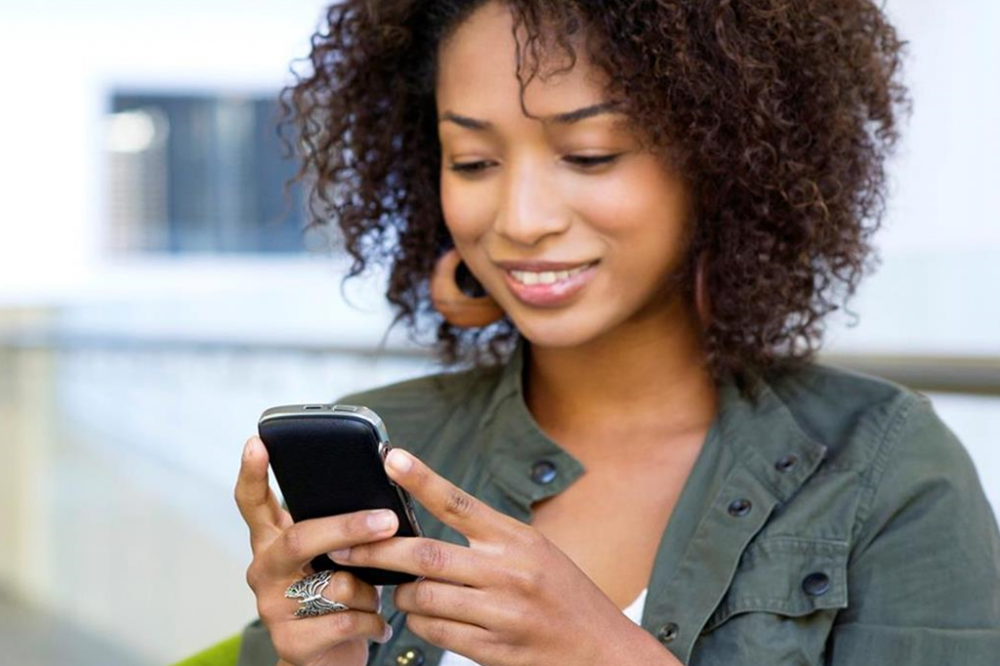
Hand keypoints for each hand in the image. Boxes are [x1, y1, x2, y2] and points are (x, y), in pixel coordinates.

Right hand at [234, 436, 394, 665]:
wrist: (329, 661)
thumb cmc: (336, 599)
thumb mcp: (335, 559)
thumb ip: (340, 532)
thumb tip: (380, 504)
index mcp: (274, 543)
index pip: (253, 503)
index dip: (253, 473)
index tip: (257, 442)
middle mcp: (265, 571)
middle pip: (300, 537)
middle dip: (348, 527)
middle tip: (386, 519)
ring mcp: (273, 608)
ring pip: (336, 583)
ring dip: (369, 590)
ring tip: (373, 599)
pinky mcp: (291, 642)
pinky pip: (347, 620)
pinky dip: (373, 621)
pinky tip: (374, 626)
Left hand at [327, 448, 647, 665]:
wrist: (602, 649)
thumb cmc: (566, 595)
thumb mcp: (536, 551)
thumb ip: (489, 539)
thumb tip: (433, 522)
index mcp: (517, 539)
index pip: (459, 502)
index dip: (421, 478)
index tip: (390, 457)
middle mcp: (508, 571)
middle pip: (426, 555)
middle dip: (378, 552)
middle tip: (345, 547)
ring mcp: (501, 613)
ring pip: (424, 598)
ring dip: (403, 595)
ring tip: (401, 590)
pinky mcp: (494, 649)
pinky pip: (437, 633)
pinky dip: (422, 624)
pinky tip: (427, 618)